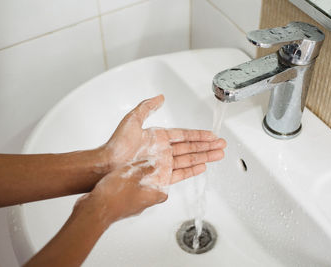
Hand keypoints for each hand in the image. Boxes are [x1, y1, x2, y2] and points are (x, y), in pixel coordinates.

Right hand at [77, 161, 168, 225]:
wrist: (94, 210)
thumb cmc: (114, 195)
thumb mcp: (133, 173)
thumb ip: (144, 168)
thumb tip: (152, 164)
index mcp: (150, 198)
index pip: (163, 194)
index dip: (165, 185)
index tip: (164, 176)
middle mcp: (141, 205)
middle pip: (150, 194)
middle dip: (148, 182)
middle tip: (145, 172)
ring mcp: (128, 208)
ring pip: (135, 195)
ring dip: (133, 185)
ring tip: (129, 174)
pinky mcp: (116, 208)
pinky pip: (123, 197)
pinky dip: (122, 189)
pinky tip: (116, 180)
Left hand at [99, 95, 226, 185]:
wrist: (108, 165)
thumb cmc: (117, 144)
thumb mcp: (132, 120)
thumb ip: (147, 107)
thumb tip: (161, 98)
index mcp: (159, 137)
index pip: (185, 135)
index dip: (199, 135)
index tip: (211, 135)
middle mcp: (164, 151)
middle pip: (191, 147)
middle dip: (208, 146)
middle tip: (222, 145)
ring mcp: (164, 164)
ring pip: (190, 159)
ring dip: (205, 157)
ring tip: (219, 155)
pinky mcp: (162, 177)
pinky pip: (181, 173)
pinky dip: (193, 170)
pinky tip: (203, 166)